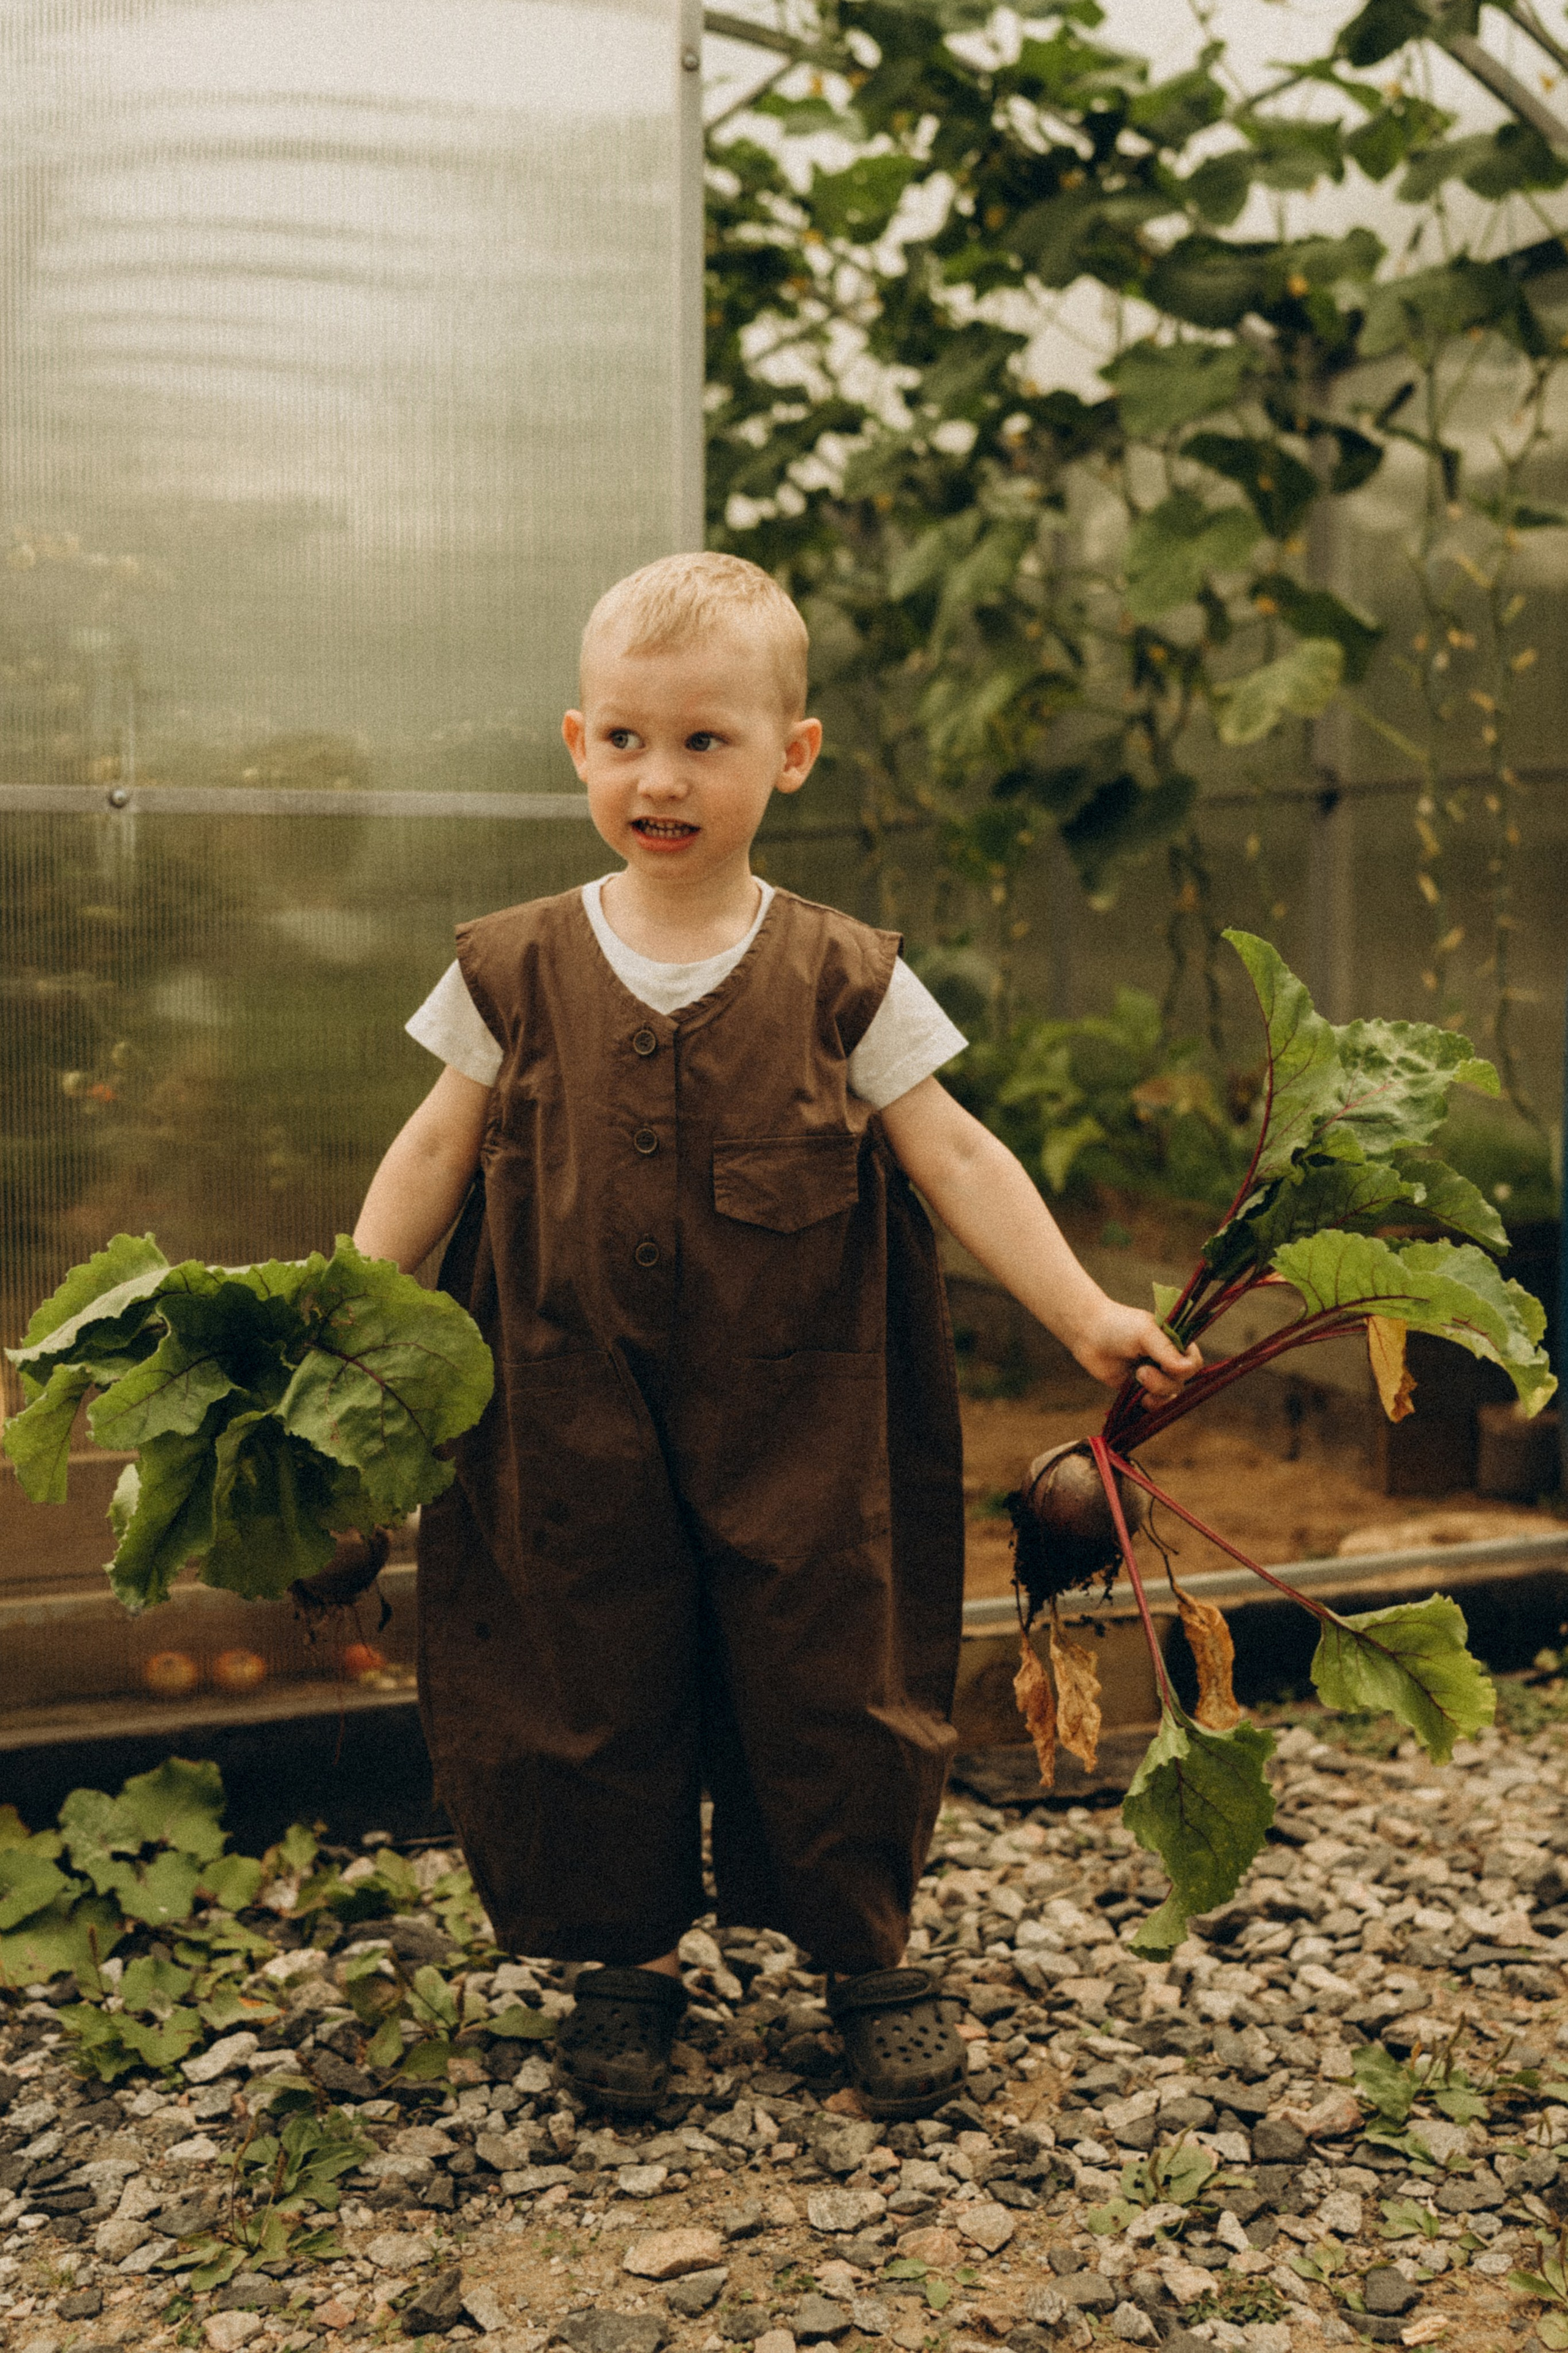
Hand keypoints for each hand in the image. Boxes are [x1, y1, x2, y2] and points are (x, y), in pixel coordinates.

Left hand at [1069, 1299, 1202, 1398]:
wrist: (1089, 1335)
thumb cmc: (1118, 1326)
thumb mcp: (1145, 1333)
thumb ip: (1166, 1350)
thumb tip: (1187, 1369)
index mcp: (1175, 1343)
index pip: (1194, 1363)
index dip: (1184, 1369)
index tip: (1164, 1365)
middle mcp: (1168, 1360)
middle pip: (1181, 1383)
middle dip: (1162, 1381)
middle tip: (1141, 1371)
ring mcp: (1155, 1375)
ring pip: (1169, 1396)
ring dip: (1155, 1392)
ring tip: (1136, 1378)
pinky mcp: (1140, 1389)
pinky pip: (1154, 1405)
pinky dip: (1149, 1404)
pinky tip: (1138, 1396)